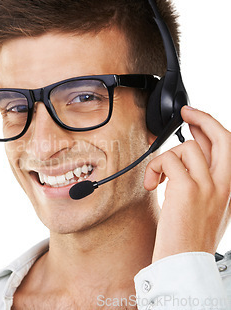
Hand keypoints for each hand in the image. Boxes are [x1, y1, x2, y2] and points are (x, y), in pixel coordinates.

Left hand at [144, 106, 230, 261]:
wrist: (185, 262)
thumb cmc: (190, 239)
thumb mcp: (207, 209)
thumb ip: (204, 184)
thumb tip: (189, 161)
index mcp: (230, 188)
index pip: (228, 148)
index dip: (212, 129)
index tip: (197, 121)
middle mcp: (224, 184)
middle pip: (222, 138)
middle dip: (204, 118)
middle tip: (186, 112)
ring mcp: (208, 186)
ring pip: (187, 148)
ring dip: (165, 157)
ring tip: (157, 177)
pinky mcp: (187, 189)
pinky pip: (168, 161)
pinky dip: (154, 168)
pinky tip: (152, 184)